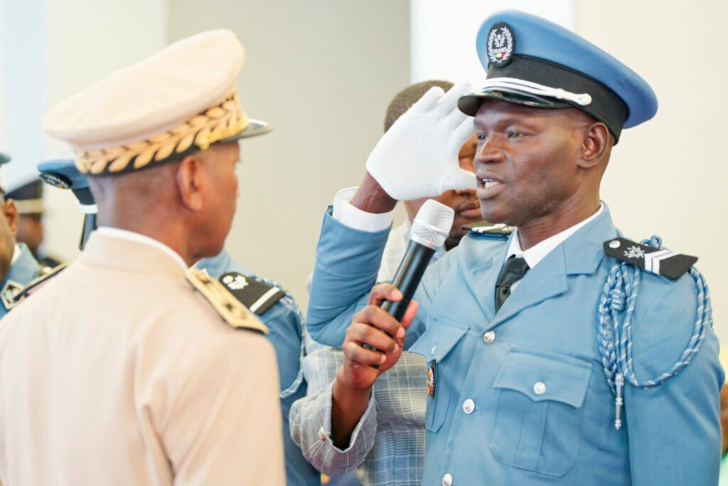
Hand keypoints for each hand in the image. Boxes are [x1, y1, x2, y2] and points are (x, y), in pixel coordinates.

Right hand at [337, 284, 417, 389]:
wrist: (366, 373)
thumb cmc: (379, 352)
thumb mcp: (396, 337)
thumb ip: (403, 322)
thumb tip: (413, 305)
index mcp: (371, 313)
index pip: (376, 294)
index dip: (387, 291)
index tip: (400, 296)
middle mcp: (359, 320)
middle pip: (370, 311)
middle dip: (389, 323)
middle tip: (400, 334)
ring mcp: (352, 334)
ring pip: (366, 332)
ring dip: (384, 342)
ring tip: (391, 349)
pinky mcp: (348, 349)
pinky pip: (359, 351)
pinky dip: (374, 357)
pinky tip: (380, 359)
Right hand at [365, 82, 476, 200]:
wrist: (389, 179)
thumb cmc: (418, 182)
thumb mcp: (445, 181)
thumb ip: (465, 180)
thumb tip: (485, 185)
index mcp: (453, 142)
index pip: (471, 124)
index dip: (481, 116)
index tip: (493, 111)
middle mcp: (442, 129)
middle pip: (462, 109)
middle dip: (472, 100)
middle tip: (482, 91)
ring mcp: (428, 122)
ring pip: (447, 100)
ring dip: (457, 91)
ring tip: (466, 85)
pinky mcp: (412, 118)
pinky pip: (426, 101)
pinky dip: (433, 95)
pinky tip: (439, 94)